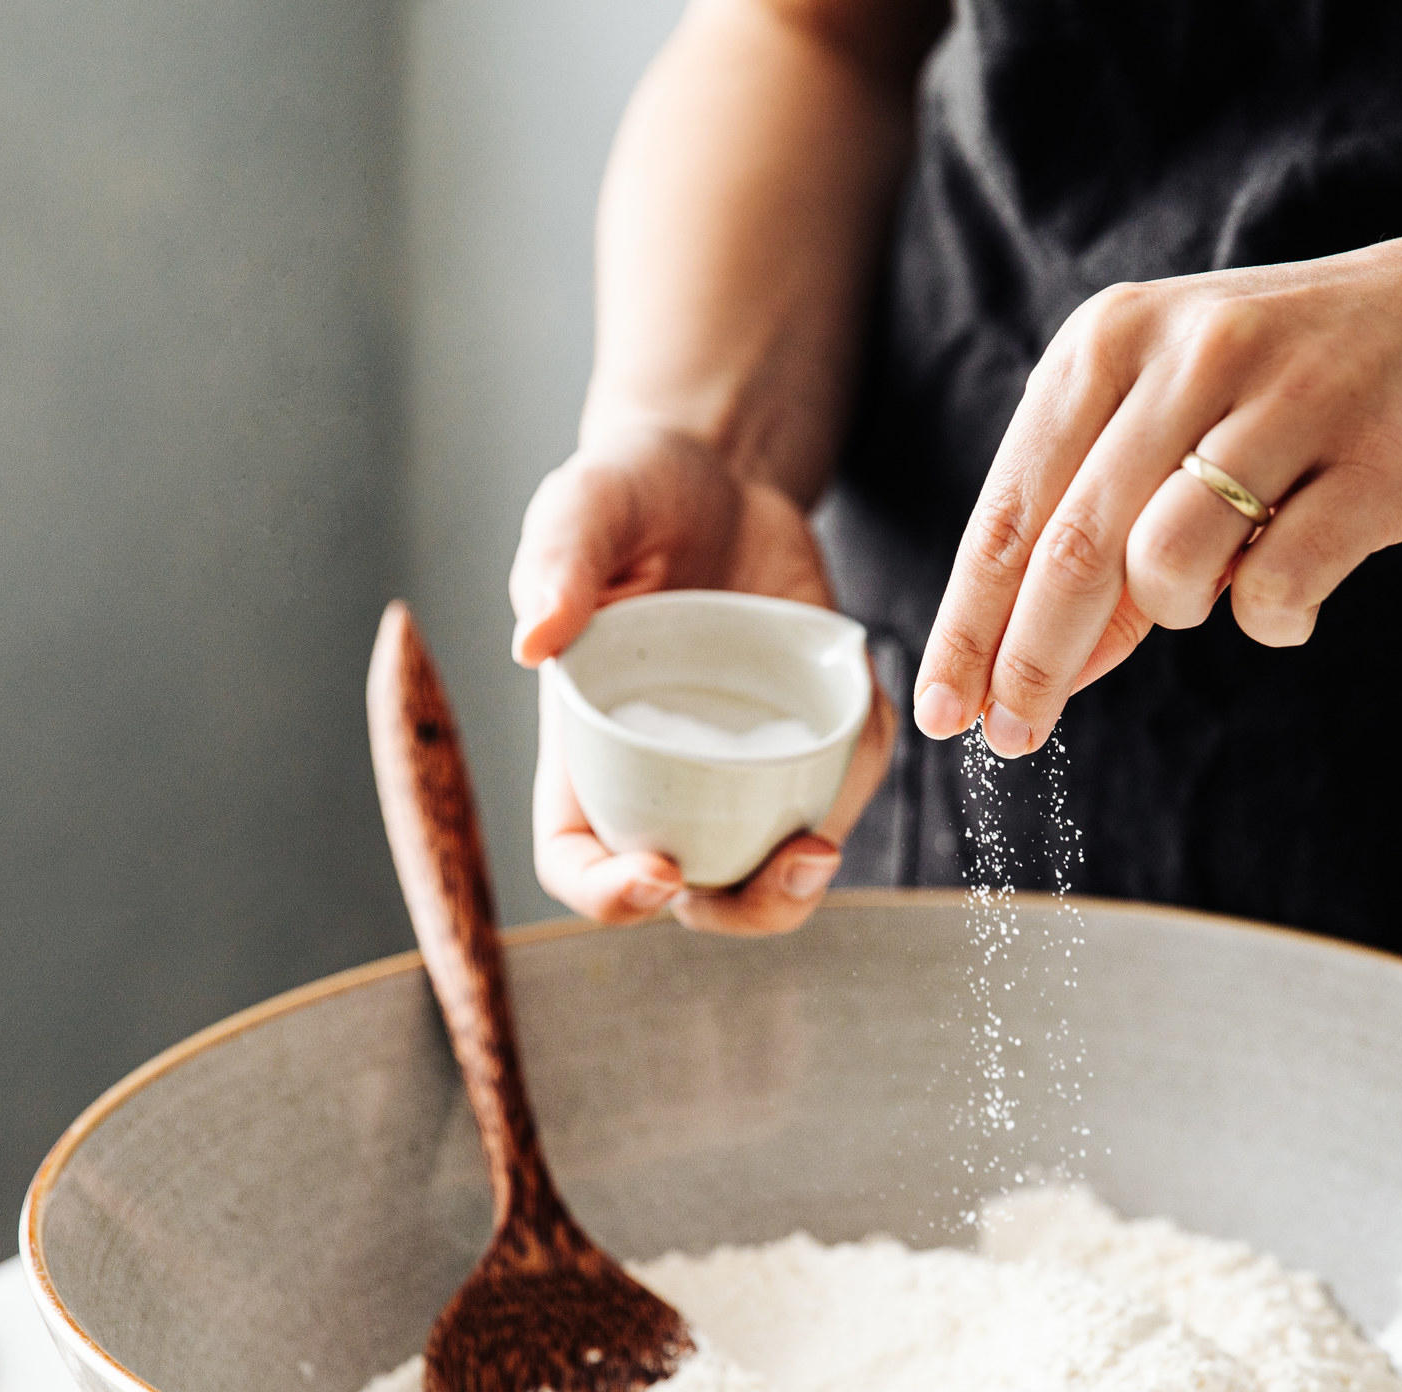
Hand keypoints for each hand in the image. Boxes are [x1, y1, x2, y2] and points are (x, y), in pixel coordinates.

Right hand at [510, 421, 895, 934]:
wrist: (716, 473)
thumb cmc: (629, 497)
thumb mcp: (583, 508)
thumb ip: (557, 564)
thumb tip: (533, 641)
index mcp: (586, 750)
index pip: (578, 861)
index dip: (608, 896)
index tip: (659, 873)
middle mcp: (660, 777)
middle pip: (692, 896)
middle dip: (743, 908)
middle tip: (791, 864)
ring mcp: (738, 766)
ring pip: (772, 862)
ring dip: (805, 874)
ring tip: (824, 837)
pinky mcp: (806, 735)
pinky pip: (838, 782)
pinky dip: (859, 772)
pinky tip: (868, 719)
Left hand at [909, 221, 1401, 754]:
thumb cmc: (1314, 382)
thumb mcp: (1183, 416)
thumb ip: (1105, 527)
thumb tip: (1032, 669)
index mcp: (1113, 338)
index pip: (1011, 510)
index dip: (967, 626)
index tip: (942, 712)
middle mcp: (1188, 353)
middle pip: (1070, 553)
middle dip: (1029, 664)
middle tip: (1011, 738)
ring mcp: (1286, 400)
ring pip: (1165, 569)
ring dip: (1178, 612)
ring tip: (1223, 583)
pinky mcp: (1373, 460)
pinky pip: (1275, 590)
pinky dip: (1272, 617)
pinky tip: (1297, 588)